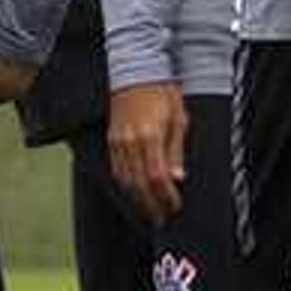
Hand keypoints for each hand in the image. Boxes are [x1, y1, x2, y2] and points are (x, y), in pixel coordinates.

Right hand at [105, 81, 189, 226]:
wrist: (138, 70)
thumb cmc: (165, 93)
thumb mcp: (179, 118)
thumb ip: (176, 150)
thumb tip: (177, 178)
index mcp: (150, 136)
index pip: (157, 177)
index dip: (166, 197)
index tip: (176, 208)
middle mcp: (130, 141)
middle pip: (139, 184)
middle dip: (151, 205)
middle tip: (162, 220)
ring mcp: (117, 141)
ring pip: (125, 180)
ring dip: (137, 200)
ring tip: (149, 213)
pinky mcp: (111, 140)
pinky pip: (116, 169)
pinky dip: (126, 185)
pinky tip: (135, 194)